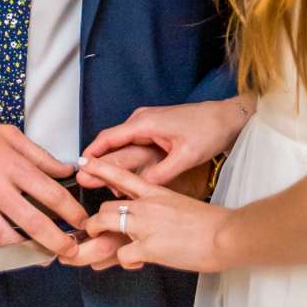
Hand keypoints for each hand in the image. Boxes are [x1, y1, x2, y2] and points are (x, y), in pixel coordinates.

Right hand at [0, 107, 86, 254]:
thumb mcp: (8, 135)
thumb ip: (39, 155)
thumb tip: (65, 170)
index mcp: (10, 165)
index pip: (51, 194)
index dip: (72, 212)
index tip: (82, 220)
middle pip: (35, 224)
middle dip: (59, 242)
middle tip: (72, 249)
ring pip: (9, 241)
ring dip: (31, 252)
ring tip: (46, 255)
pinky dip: (1, 253)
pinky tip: (14, 252)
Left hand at [75, 157, 232, 275]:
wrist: (225, 235)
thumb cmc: (210, 224)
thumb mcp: (181, 206)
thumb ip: (161, 211)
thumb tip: (151, 223)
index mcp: (156, 193)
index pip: (122, 175)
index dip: (101, 169)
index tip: (84, 164)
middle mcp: (146, 206)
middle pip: (106, 206)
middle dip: (97, 220)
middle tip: (95, 230)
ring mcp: (145, 226)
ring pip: (104, 224)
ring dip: (99, 236)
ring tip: (101, 247)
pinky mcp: (148, 247)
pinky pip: (121, 255)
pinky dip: (126, 262)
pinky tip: (137, 264)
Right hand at [79, 97, 247, 186]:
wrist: (228, 118)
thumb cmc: (209, 130)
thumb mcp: (185, 156)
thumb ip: (161, 173)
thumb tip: (140, 189)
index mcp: (144, 123)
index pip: (107, 138)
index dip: (91, 154)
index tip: (79, 170)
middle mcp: (141, 120)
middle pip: (111, 142)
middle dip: (98, 162)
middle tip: (88, 183)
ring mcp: (148, 124)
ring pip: (122, 144)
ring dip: (113, 162)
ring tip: (105, 184)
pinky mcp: (155, 130)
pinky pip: (133, 145)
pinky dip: (126, 158)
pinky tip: (126, 175)